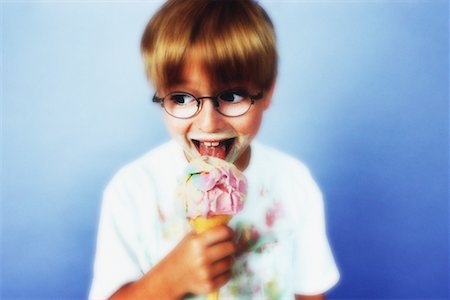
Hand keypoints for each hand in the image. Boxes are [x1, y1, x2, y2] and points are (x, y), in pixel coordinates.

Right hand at [109, 225, 235, 299]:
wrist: (171, 277)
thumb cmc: (183, 253)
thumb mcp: (191, 238)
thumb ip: (207, 230)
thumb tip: (226, 221)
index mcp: (197, 242)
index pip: (224, 232)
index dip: (229, 232)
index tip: (229, 234)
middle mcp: (202, 257)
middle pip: (231, 247)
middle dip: (230, 245)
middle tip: (226, 246)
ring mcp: (206, 273)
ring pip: (230, 262)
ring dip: (227, 259)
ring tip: (218, 259)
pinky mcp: (209, 285)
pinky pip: (227, 275)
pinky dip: (224, 272)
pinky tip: (216, 270)